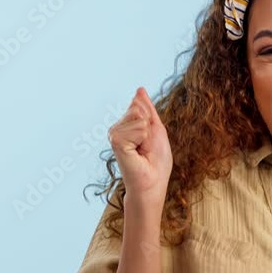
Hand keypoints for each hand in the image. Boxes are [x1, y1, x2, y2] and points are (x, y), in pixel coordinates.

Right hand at [108, 87, 172, 205]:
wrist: (152, 182)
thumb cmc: (156, 162)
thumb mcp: (156, 130)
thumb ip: (147, 109)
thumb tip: (139, 90)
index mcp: (127, 125)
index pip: (139, 104)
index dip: (151, 120)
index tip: (149, 140)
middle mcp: (117, 128)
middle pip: (138, 108)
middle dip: (149, 126)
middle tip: (147, 146)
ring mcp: (115, 134)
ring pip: (137, 117)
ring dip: (146, 134)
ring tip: (142, 150)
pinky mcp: (115, 141)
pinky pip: (136, 128)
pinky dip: (142, 139)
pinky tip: (137, 152)